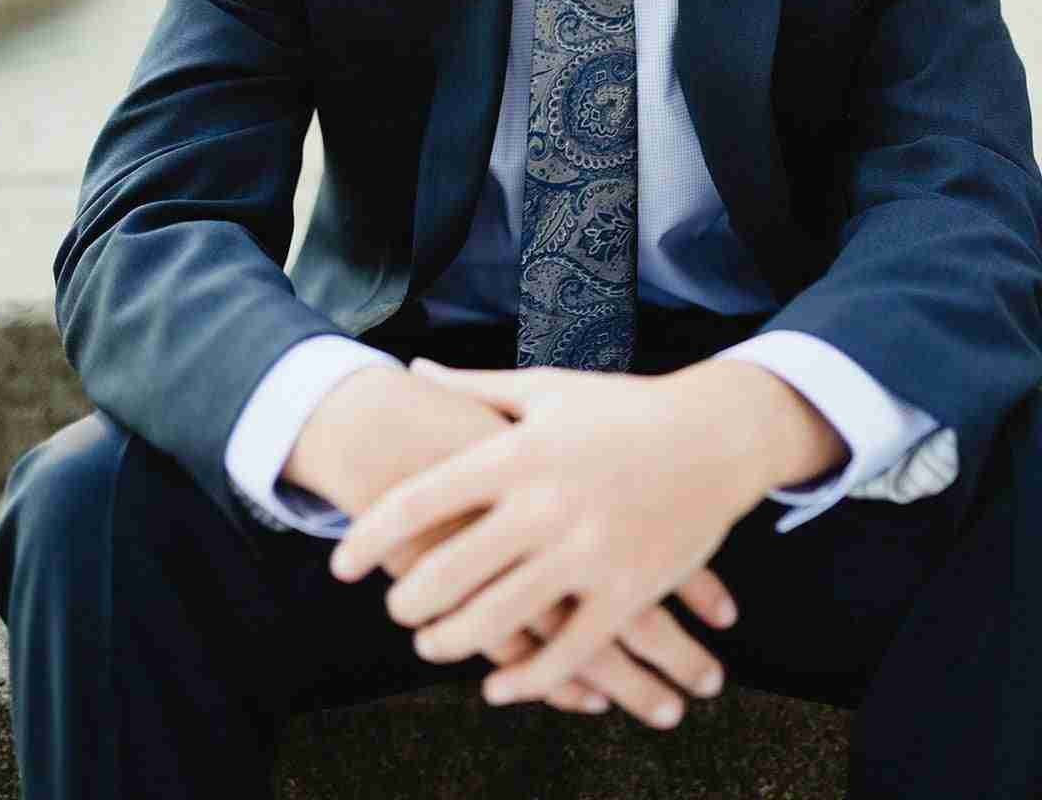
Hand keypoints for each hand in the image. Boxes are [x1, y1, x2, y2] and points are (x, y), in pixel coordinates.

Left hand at [330, 361, 779, 715]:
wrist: (717, 434)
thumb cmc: (621, 408)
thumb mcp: (542, 389)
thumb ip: (473, 388)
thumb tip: (414, 370)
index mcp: (514, 452)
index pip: (419, 500)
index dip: (370, 536)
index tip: (340, 564)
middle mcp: (545, 505)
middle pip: (452, 568)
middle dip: (410, 601)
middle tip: (392, 612)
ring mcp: (589, 551)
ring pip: (504, 617)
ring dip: (456, 641)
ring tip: (430, 644)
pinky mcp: (631, 589)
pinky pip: (572, 648)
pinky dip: (531, 677)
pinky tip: (499, 687)